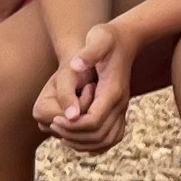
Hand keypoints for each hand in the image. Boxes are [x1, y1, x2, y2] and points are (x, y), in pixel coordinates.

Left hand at [38, 21, 134, 154]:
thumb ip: (87, 53)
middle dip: (74, 134)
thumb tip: (74, 66)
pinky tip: (77, 133)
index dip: (72, 125)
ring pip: (106, 141)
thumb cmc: (108, 38)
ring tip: (63, 131)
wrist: (126, 39)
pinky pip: (110, 138)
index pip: (93, 121)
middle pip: (98, 136)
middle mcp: (120, 105)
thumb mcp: (98, 39)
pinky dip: (93, 142)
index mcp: (112, 91)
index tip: (55, 118)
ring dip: (82, 141)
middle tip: (55, 124)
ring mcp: (122, 110)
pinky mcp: (120, 112)